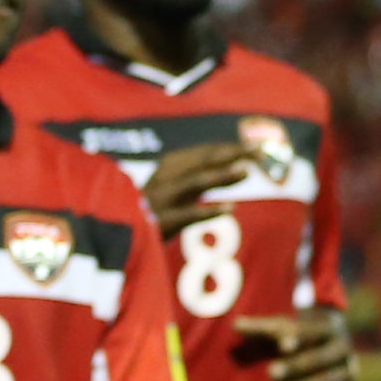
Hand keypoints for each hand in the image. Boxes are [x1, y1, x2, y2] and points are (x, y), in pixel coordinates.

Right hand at [146, 141, 261, 236]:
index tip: (257, 148)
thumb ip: (206, 178)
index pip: (206, 152)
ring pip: (195, 182)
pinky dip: (208, 211)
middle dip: (232, 155)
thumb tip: (241, 169)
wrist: (119, 232)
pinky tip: (231, 208)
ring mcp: (162, 199)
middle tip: (261, 154)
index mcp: (170, 167)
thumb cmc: (153, 209)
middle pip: (203, 161)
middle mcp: (166, 178)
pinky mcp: (160, 222)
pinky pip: (187, 215)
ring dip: (221, 175)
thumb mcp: (177, 188)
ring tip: (246, 172)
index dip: (232, 148)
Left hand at [233, 308, 358, 380]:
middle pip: (323, 357)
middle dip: (298, 365)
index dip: (298, 338)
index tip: (281, 345)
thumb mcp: (281, 331)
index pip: (314, 331)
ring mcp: (349, 372)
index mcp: (329, 326)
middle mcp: (343, 348)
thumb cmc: (297, 340)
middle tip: (272, 372)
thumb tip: (236, 326)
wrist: (326, 356)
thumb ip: (261, 329)